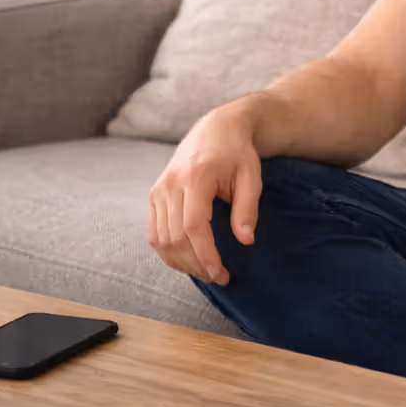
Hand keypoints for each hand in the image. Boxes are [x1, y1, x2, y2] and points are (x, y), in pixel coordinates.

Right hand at [147, 99, 264, 285]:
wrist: (216, 129)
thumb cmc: (237, 153)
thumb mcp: (251, 176)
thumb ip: (247, 208)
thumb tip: (245, 240)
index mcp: (196, 177)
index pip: (194, 226)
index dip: (205, 254)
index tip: (220, 273)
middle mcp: (171, 183)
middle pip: (175, 237)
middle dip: (195, 264)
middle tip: (217, 277)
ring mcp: (159, 189)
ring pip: (160, 239)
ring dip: (180, 262)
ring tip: (204, 271)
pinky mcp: (154, 194)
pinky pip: (153, 232)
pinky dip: (167, 251)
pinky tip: (186, 260)